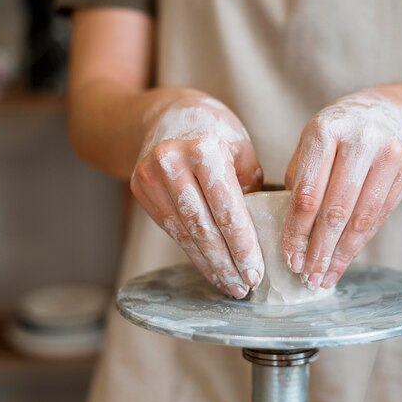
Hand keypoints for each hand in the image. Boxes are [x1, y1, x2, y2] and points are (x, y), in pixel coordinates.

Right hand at [130, 91, 263, 298]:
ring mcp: (150, 176)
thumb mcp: (241, 150)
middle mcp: (171, 162)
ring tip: (230, 285)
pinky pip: (172, 229)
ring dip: (209, 264)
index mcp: (203, 148)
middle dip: (226, 262)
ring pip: (185, 233)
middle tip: (244, 286)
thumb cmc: (215, 131)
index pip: (227, 207)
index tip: (257, 272)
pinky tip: (210, 268)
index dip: (242, 244)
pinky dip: (193, 252)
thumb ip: (249, 189)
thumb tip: (262, 235)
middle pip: (203, 225)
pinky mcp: (140, 190)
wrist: (166, 115)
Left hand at [283, 90, 401, 289]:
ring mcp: (389, 154)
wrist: (384, 112)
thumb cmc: (336, 134)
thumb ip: (299, 182)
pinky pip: (380, 216)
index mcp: (325, 130)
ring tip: (325, 276)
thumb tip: (292, 237)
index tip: (290, 257)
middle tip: (307, 276)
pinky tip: (345, 260)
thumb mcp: (310, 144)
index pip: (307, 193)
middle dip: (319, 249)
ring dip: (341, 254)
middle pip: (336, 209)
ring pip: (362, 218)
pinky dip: (360, 243)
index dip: (297, 231)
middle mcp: (360, 140)